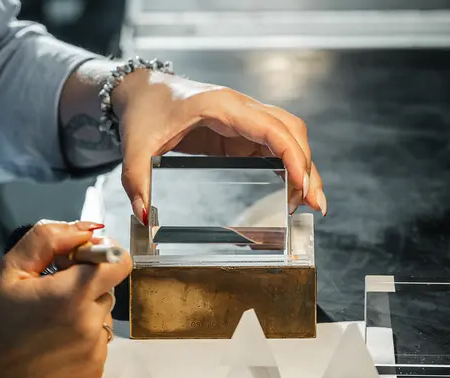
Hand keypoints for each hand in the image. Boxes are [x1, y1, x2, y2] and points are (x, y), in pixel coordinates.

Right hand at [0, 221, 131, 377]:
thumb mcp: (11, 268)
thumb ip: (51, 239)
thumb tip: (89, 229)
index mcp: (73, 294)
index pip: (120, 262)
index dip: (102, 257)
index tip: (78, 263)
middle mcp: (91, 325)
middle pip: (108, 291)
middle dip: (86, 288)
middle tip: (52, 298)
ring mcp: (94, 354)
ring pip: (103, 319)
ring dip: (85, 315)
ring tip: (50, 325)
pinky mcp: (92, 376)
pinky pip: (99, 346)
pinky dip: (83, 343)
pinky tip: (54, 347)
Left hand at [111, 70, 327, 224]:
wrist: (140, 90)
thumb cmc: (143, 110)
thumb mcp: (135, 147)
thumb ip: (137, 181)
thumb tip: (144, 215)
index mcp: (220, 106)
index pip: (270, 126)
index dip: (292, 154)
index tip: (302, 183)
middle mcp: (239, 108)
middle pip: (290, 131)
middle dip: (307, 166)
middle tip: (313, 203)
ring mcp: (242, 119)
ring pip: (288, 137)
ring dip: (303, 166)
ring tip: (309, 201)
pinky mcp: (239, 132)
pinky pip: (273, 145)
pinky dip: (288, 165)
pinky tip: (292, 188)